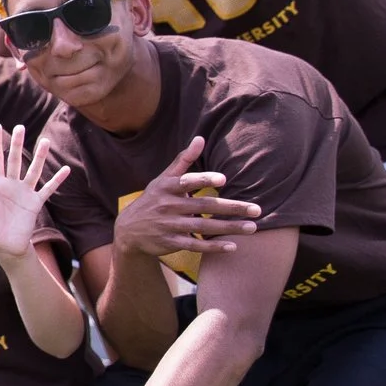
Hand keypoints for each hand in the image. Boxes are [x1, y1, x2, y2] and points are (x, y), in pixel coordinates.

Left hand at [0, 123, 69, 262]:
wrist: (4, 247)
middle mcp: (11, 185)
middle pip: (15, 160)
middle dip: (17, 144)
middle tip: (20, 127)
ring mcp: (25, 193)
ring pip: (33, 170)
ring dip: (39, 157)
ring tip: (45, 141)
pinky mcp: (35, 204)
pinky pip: (48, 189)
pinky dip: (57, 180)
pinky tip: (66, 170)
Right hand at [111, 135, 260, 260]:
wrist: (128, 230)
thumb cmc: (153, 199)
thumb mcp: (163, 179)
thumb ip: (184, 160)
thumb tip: (200, 138)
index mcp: (168, 187)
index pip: (187, 182)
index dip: (204, 180)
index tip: (223, 179)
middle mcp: (169, 206)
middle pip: (204, 206)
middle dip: (231, 208)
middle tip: (257, 209)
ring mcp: (170, 226)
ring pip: (204, 227)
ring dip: (230, 228)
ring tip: (253, 227)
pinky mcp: (171, 243)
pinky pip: (196, 244)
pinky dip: (214, 246)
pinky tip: (233, 246)